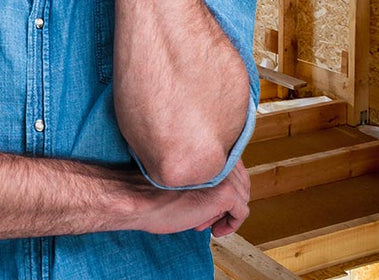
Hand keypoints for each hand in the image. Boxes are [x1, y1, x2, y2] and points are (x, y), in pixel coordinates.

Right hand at [131, 159, 250, 237]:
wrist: (136, 198)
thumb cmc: (148, 188)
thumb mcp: (177, 174)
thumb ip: (198, 173)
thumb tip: (217, 191)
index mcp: (203, 149)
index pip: (230, 166)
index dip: (221, 186)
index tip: (207, 201)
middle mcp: (215, 158)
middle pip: (240, 181)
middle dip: (226, 201)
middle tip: (208, 215)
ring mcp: (222, 175)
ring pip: (242, 196)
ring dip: (226, 212)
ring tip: (206, 222)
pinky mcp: (225, 193)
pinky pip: (241, 212)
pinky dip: (231, 225)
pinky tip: (216, 229)